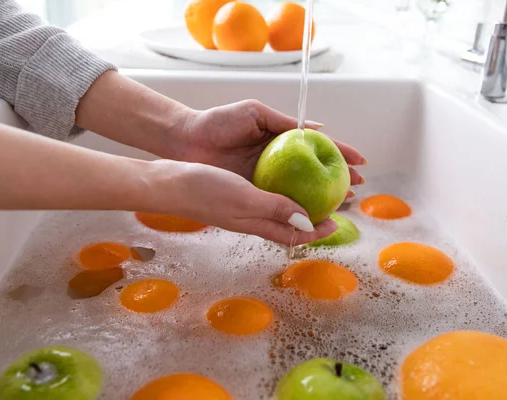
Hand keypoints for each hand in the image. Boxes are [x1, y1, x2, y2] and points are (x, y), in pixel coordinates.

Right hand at [148, 159, 337, 244]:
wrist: (170, 183)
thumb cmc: (204, 191)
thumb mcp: (245, 198)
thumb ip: (275, 209)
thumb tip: (307, 221)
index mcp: (257, 223)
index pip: (294, 235)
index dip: (316, 232)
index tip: (336, 222)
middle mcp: (252, 218)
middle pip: (289, 224)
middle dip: (312, 219)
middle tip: (332, 204)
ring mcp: (242, 207)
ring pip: (278, 210)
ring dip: (299, 204)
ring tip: (314, 191)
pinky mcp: (234, 194)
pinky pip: (266, 196)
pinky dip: (281, 190)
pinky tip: (281, 176)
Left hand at [174, 100, 366, 193]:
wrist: (187, 140)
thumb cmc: (219, 122)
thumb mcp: (255, 114)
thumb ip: (284, 123)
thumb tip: (319, 128)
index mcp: (279, 142)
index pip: (317, 148)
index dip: (339, 155)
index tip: (361, 163)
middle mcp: (277, 164)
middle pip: (314, 175)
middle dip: (338, 181)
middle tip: (358, 188)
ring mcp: (265, 181)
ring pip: (300, 194)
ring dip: (322, 200)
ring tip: (343, 204)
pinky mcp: (251, 195)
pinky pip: (278, 205)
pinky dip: (296, 211)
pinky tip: (311, 215)